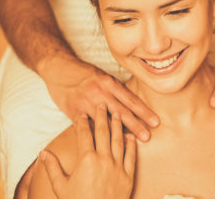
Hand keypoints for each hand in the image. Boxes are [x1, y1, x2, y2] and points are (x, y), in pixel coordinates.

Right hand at [40, 105, 135, 198]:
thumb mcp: (60, 187)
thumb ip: (52, 168)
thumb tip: (43, 153)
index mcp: (86, 160)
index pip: (85, 135)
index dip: (82, 123)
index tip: (81, 113)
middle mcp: (104, 160)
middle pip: (103, 133)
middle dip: (102, 117)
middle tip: (101, 105)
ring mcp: (118, 168)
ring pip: (119, 141)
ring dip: (118, 126)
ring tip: (117, 114)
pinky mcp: (128, 177)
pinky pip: (131, 156)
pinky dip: (131, 145)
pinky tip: (131, 136)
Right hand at [44, 58, 158, 140]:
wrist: (58, 68)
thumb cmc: (83, 73)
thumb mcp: (102, 76)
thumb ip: (115, 89)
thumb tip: (131, 103)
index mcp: (109, 82)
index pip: (130, 99)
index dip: (144, 111)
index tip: (156, 121)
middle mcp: (100, 92)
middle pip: (121, 111)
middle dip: (136, 124)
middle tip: (149, 136)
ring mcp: (87, 102)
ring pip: (106, 120)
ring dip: (120, 133)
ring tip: (132, 142)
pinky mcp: (74, 111)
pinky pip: (88, 126)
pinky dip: (97, 135)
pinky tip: (105, 145)